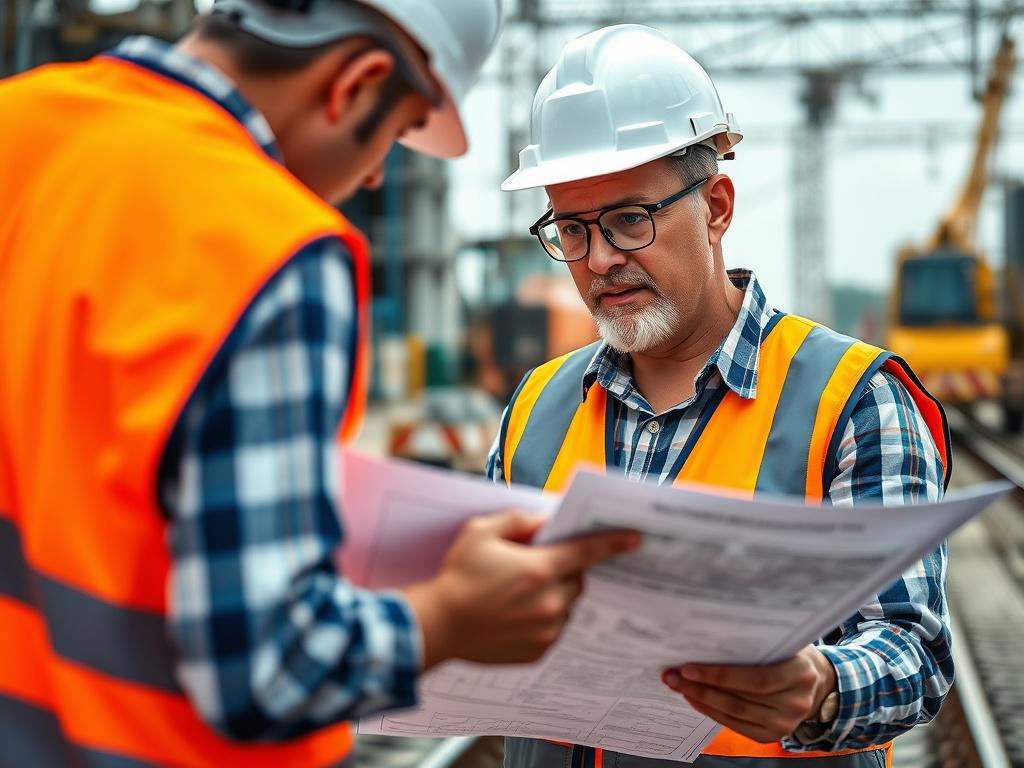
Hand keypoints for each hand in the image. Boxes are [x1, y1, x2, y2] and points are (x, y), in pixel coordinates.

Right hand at [403, 510, 640, 668]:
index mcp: (539, 569)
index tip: (635, 538)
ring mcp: (546, 630)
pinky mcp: (537, 651)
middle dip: (563, 570)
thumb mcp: (481, 532)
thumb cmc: (457, 577)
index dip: (613, 543)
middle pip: (577, 580)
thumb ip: (518, 521)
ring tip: (517, 596)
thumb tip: (543, 522)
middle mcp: (550, 602)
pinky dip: (541, 620)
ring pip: (565, 606)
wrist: (438, 625)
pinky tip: (513, 615)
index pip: (587, 552)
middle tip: (535, 568)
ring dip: (552, 597)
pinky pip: (552, 629)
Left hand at [661, 645, 836, 742]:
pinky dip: (712, 712)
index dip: (719, 674)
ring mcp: (785, 723)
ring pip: (734, 713)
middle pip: (739, 698)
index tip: (688, 666)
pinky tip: (695, 699)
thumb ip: (756, 641)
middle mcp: (795, 703)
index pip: (755, 678)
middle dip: (700, 686)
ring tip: (678, 685)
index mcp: (801, 673)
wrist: (818, 683)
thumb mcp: (784, 641)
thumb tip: (707, 633)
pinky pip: (736, 725)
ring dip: (701, 699)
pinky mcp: (773, 735)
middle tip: (672, 674)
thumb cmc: (792, 654)